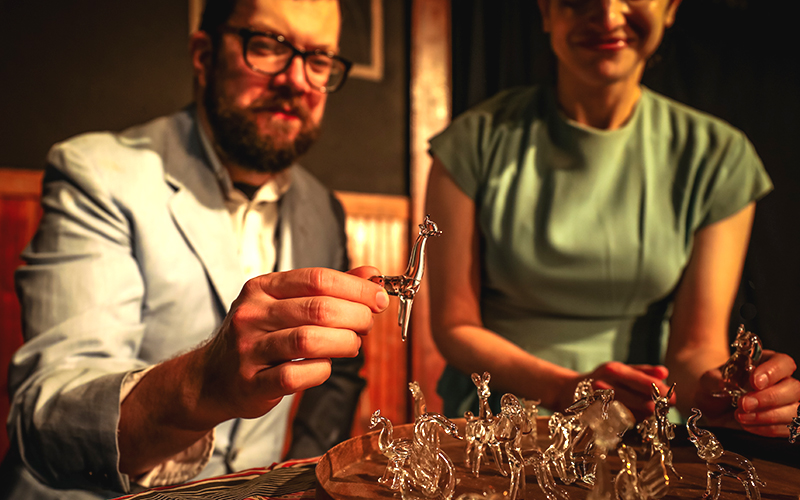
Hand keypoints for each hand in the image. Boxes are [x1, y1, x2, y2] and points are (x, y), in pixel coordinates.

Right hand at [198, 266, 388, 425]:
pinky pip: (296, 375)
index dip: (355, 288)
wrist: (211, 377)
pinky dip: (321, 370)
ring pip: (308, 340)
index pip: (317, 279)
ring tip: (352, 345)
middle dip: (355, 317)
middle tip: (367, 325)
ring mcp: (248, 349)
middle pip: (318, 308)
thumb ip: (330, 289)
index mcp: (262, 287)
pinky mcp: (251, 383)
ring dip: (343, 343)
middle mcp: (252, 314)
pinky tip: (325, 366)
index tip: (378, 299)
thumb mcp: (286, 303)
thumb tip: (372, 275)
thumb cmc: (259, 337)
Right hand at [559, 362, 671, 419]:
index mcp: (614, 369)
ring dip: (642, 415)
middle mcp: (605, 383)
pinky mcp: (592, 415)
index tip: (673, 397)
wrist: (567, 389)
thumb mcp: (619, 370)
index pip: (642, 380)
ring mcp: (598, 400)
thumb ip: (642, 371)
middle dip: (653, 405)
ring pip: (628, 411)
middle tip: (663, 408)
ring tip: (649, 413)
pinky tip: (633, 418)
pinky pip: (615, 422)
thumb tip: (665, 372)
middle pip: (637, 397)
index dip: (660, 390)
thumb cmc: (601, 379)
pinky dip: (627, 421)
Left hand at [698, 350, 799, 436]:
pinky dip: (767, 429)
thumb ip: (714, 379)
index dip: (773, 372)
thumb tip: (723, 383)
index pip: (783, 363)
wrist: (712, 405)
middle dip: (769, 398)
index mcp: (766, 362)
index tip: (755, 382)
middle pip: (794, 388)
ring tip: (740, 416)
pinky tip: (747, 426)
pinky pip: (787, 429)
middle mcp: (781, 381)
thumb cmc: (715, 386)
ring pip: (794, 410)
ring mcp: (785, 403)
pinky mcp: (783, 423)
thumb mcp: (708, 379)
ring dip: (768, 416)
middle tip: (744, 404)